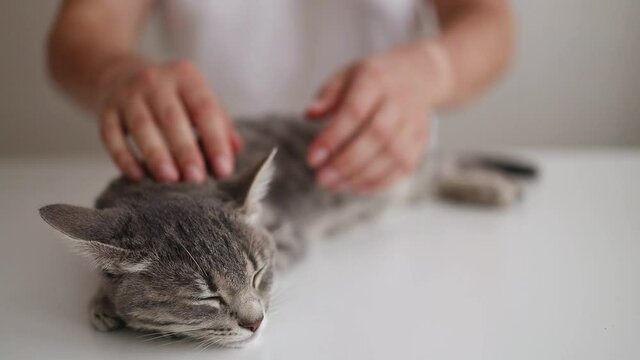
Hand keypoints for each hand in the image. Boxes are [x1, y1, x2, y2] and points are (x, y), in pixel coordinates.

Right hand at [99, 59, 241, 182]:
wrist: (119, 73)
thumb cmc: (170, 94)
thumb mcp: (196, 97)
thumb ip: (219, 122)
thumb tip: (236, 150)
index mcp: (185, 76)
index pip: (204, 109)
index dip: (215, 140)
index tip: (224, 169)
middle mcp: (155, 80)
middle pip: (172, 118)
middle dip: (185, 150)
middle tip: (197, 178)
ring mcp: (127, 94)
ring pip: (142, 126)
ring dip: (156, 155)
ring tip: (170, 179)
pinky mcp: (105, 110)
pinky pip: (111, 135)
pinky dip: (123, 157)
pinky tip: (137, 176)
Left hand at [306, 43, 448, 192]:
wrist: (417, 75)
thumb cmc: (373, 79)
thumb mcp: (346, 75)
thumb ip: (327, 95)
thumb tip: (310, 115)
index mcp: (376, 80)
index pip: (355, 112)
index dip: (333, 138)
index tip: (312, 158)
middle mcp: (399, 101)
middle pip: (377, 136)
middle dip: (346, 162)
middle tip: (322, 178)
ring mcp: (413, 122)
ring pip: (392, 155)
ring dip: (361, 175)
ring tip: (335, 185)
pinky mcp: (420, 140)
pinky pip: (404, 167)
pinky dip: (380, 182)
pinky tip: (357, 186)